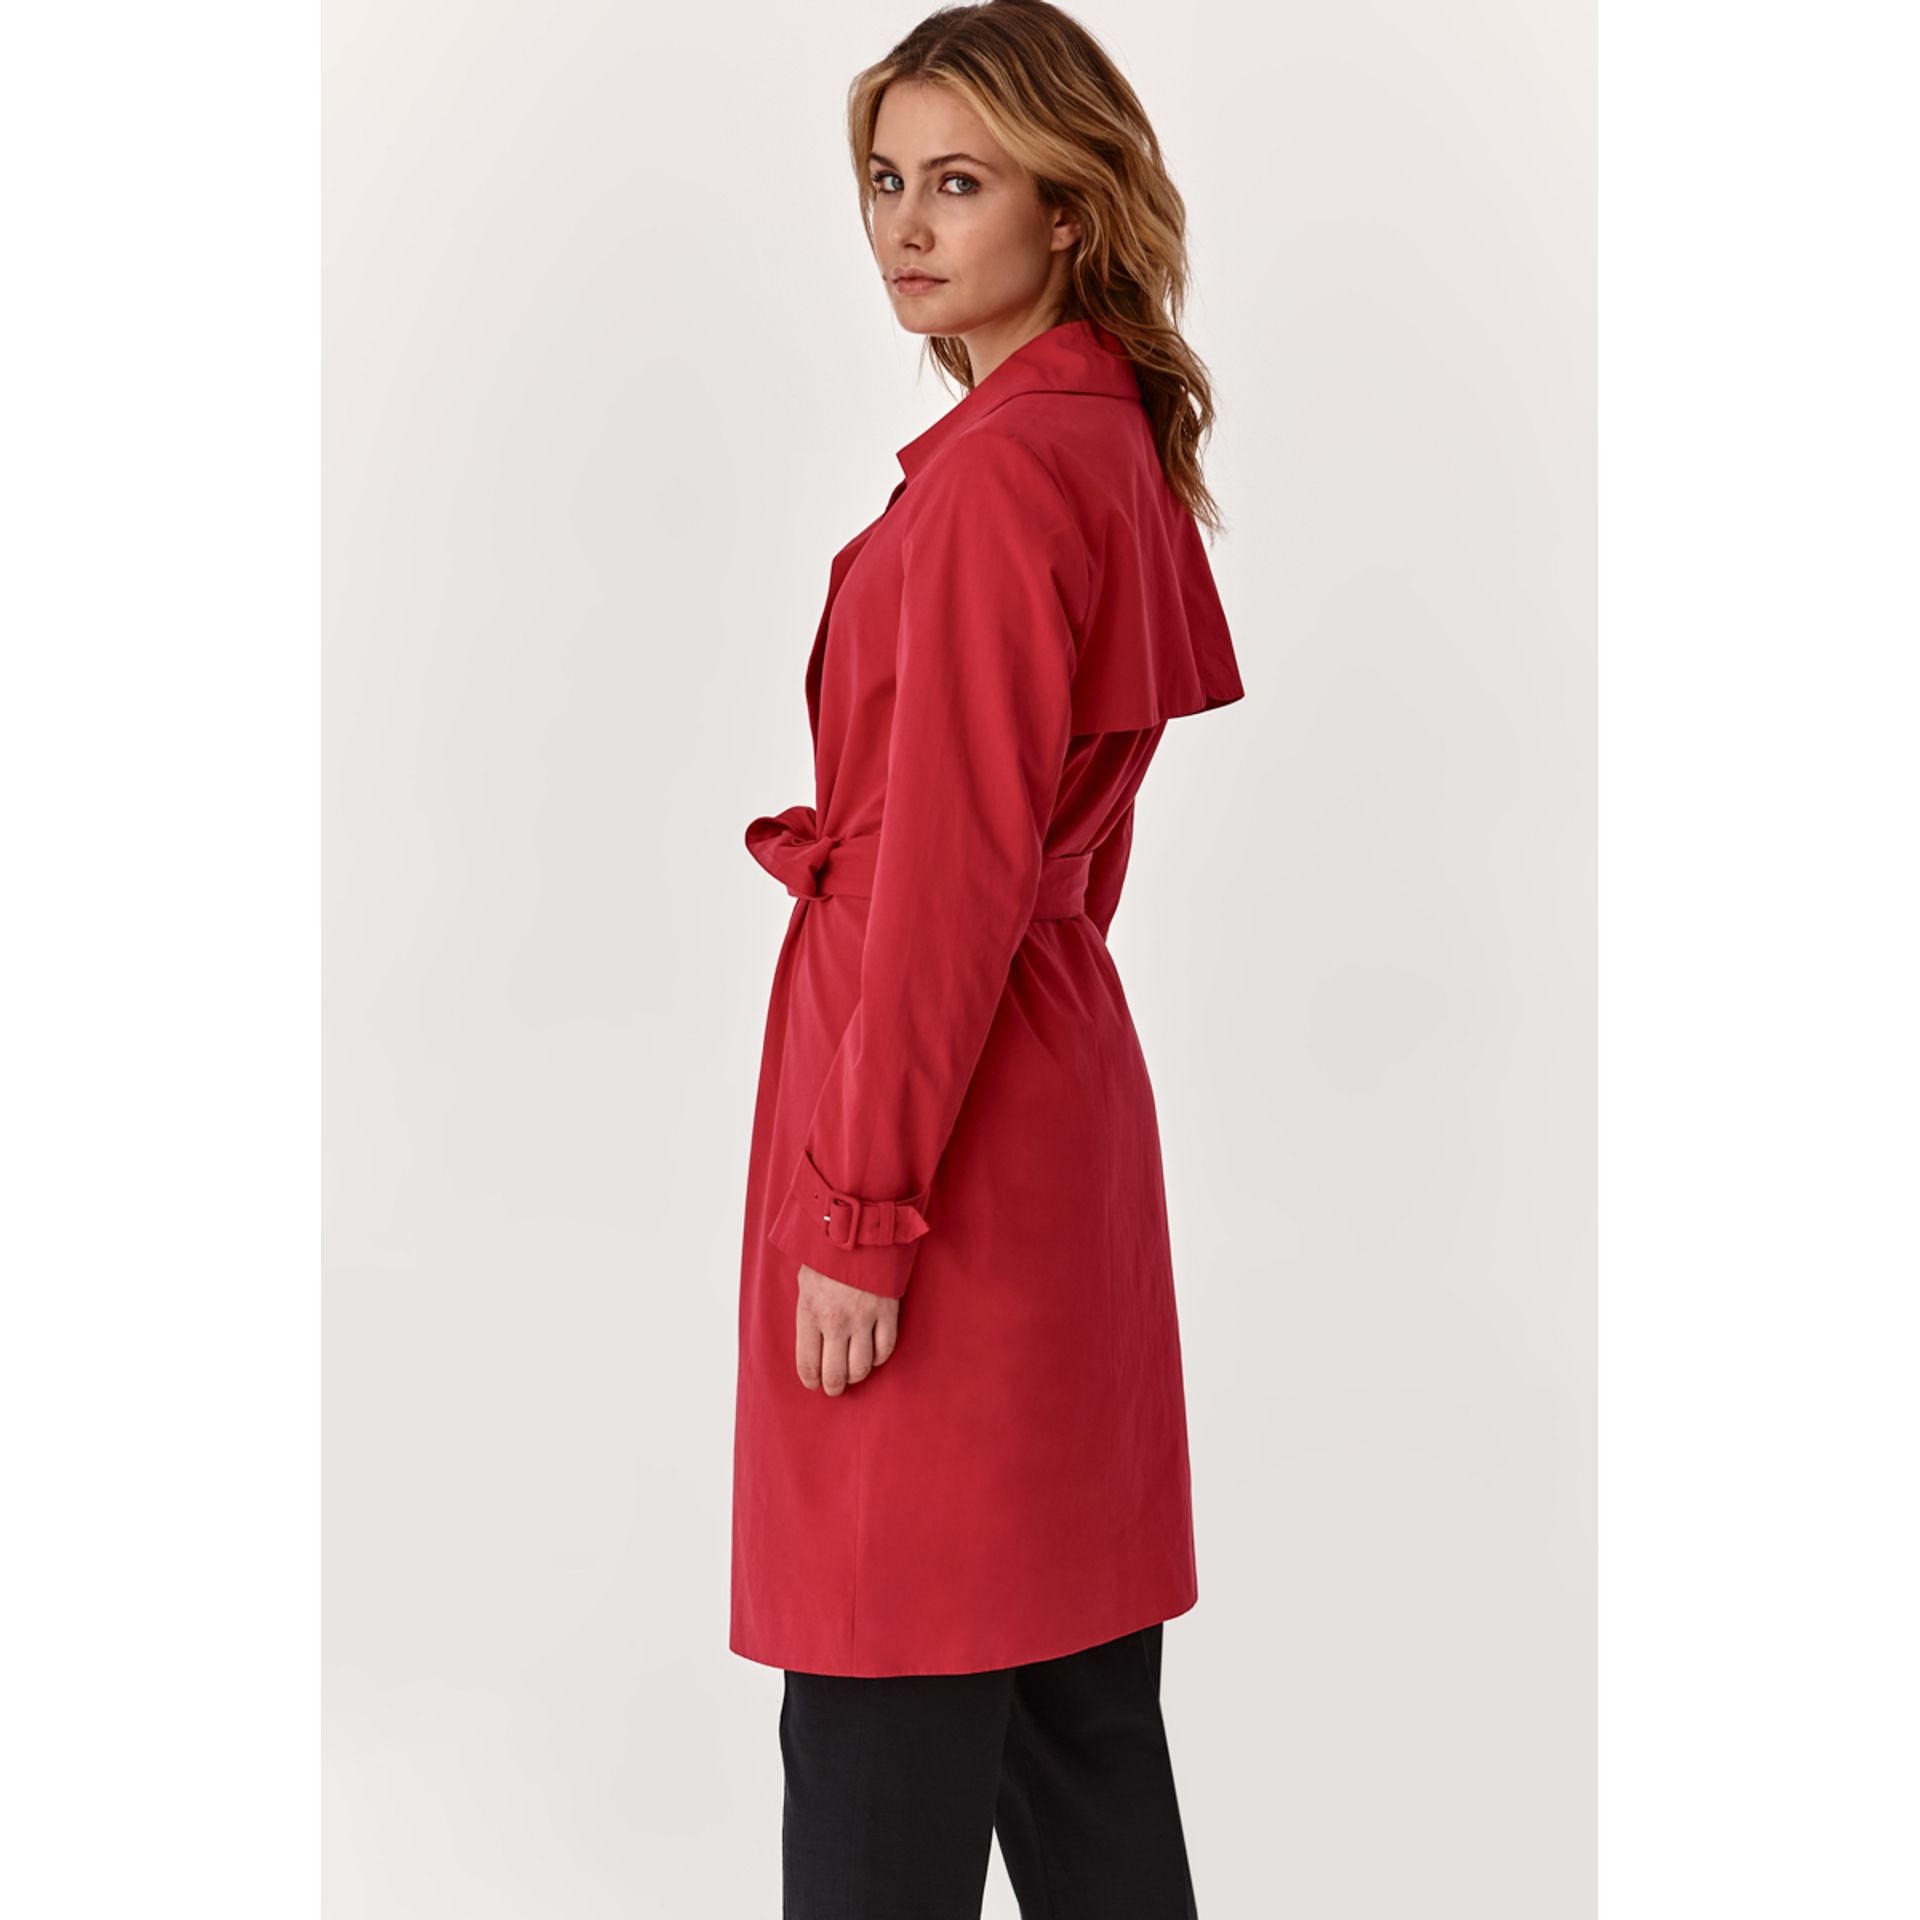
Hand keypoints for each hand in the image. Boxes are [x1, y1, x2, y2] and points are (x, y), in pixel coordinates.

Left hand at [795, 1263, 899, 1393]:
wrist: (860, 1228)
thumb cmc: (827, 1253)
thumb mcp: (805, 1281)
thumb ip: (808, 1312)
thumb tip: (812, 1339)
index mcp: (810, 1314)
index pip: (807, 1364)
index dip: (810, 1380)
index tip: (814, 1382)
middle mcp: (836, 1322)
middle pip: (835, 1374)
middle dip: (833, 1386)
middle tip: (834, 1386)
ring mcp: (864, 1318)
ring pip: (862, 1367)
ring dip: (856, 1375)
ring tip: (853, 1372)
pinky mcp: (887, 1312)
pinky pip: (885, 1348)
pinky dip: (879, 1357)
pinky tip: (873, 1354)